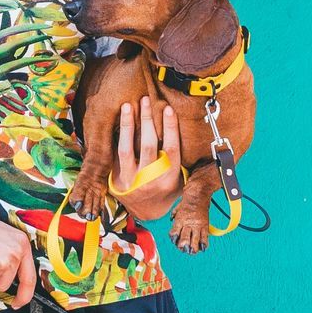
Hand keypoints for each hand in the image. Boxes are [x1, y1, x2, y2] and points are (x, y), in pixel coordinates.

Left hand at [113, 99, 184, 223]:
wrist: (145, 212)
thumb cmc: (166, 190)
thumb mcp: (179, 180)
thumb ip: (182, 160)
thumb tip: (198, 133)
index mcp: (169, 179)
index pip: (171, 149)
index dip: (171, 128)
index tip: (168, 109)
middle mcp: (150, 180)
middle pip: (148, 145)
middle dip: (147, 120)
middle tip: (146, 100)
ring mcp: (131, 181)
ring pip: (127, 149)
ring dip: (127, 125)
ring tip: (128, 106)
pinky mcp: (116, 180)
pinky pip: (114, 156)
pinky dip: (115, 138)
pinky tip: (115, 122)